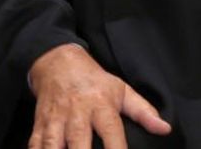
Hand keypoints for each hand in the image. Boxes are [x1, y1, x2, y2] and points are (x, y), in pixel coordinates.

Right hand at [26, 43, 170, 148]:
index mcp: (100, 105)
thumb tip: (165, 129)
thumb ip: (143, 111)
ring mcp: (56, 118)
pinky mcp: (40, 123)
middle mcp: (77, 113)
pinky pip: (35, 143)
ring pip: (53, 144)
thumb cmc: (93, 81)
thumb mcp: (121, 90)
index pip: (111, 132)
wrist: (56, 61)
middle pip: (79, 141)